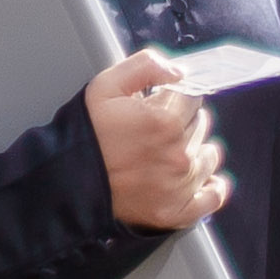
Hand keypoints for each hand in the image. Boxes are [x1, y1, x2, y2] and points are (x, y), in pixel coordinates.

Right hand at [85, 48, 230, 235]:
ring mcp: (180, 186)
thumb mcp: (105, 86)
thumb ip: (145, 66)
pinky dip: (211, 187)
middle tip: (156, 129)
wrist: (67, 184)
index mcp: (165, 121)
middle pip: (201, 125)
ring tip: (169, 152)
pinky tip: (202, 179)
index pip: (194, 97)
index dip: (177, 97)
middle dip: (183, 121)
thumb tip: (178, 71)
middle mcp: (178, 154)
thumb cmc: (86, 136)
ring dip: (196, 150)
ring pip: (208, 157)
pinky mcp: (176, 211)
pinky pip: (212, 197)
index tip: (163, 103)